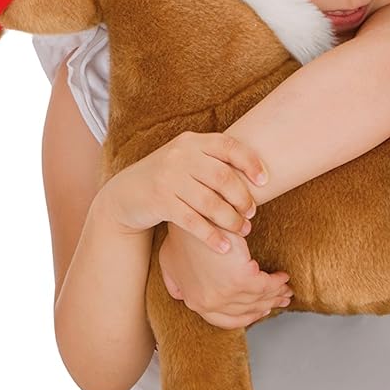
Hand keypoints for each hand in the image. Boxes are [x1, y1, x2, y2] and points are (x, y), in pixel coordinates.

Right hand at [100, 131, 265, 252]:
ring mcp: (168, 178)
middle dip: (242, 197)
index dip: (250, 162)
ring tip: (243, 230)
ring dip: (231, 220)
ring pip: (210, 202)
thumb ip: (212, 161)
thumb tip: (258, 173)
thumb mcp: (185, 160)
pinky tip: (223, 247)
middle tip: (252, 212)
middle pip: (222, 176)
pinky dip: (211, 236)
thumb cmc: (167, 179)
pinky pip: (193, 221)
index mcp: (192, 142)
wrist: (125, 194)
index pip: (228, 146)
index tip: (265, 181)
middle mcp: (180, 156)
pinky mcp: (159, 201)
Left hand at [160, 223, 293, 328]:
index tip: (259, 310)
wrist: (192, 215)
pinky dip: (277, 282)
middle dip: (266, 305)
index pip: (225, 319)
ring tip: (286, 289)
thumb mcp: (170, 262)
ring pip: (258, 299)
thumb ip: (176, 282)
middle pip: (246, 311)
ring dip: (276, 294)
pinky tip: (282, 277)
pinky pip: (266, 286)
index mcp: (195, 301)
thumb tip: (180, 296)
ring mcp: (224, 294)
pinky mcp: (240, 280)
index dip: (245, 316)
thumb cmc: (181, 232)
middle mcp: (209, 303)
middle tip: (281, 300)